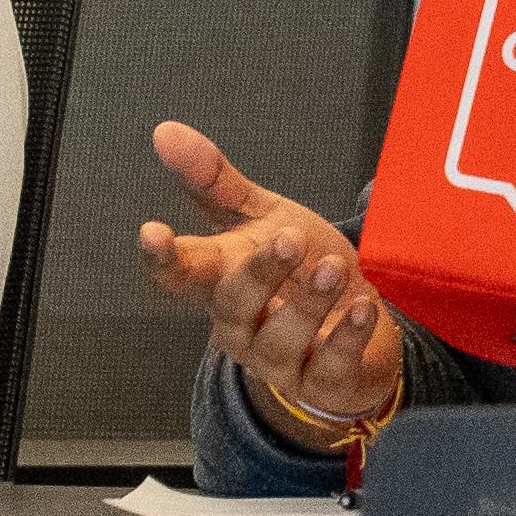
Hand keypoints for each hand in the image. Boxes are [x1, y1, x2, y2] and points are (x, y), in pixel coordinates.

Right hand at [137, 121, 406, 440]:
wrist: (355, 327)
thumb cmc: (299, 270)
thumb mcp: (264, 218)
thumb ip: (217, 181)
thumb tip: (164, 131)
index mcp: (221, 282)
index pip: (180, 274)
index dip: (163, 257)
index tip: (152, 231)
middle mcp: (242, 327)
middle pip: (232, 305)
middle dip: (259, 273)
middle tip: (290, 238)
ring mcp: (280, 361)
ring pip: (279, 341)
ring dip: (307, 304)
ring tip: (335, 270)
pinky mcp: (322, 384)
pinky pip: (328, 369)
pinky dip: (346, 339)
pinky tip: (363, 308)